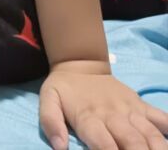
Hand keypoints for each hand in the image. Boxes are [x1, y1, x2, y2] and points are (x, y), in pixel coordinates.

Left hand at [39, 62, 167, 148]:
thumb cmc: (65, 88)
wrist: (81, 63)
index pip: (103, 145)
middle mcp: (112, 115)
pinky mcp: (141, 105)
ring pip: (150, 133)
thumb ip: (50, 121)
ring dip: (158, 148)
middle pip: (132, 142)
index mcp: (89, 117)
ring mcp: (130, 109)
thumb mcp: (48, 99)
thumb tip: (59, 147)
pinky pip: (161, 117)